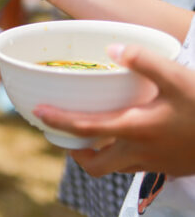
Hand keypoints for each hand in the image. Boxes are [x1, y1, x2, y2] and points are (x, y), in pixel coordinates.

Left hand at [34, 44, 194, 177]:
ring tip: (90, 134)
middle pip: (94, 165)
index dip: (58, 122)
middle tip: (64, 134)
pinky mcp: (169, 166)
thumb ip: (144, 60)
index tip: (38, 113)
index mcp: (135, 129)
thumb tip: (112, 48)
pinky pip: (134, 166)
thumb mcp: (179, 77)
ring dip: (97, 155)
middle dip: (74, 152)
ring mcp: (155, 164)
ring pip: (114, 168)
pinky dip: (120, 155)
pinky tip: (128, 135)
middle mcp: (139, 152)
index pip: (85, 129)